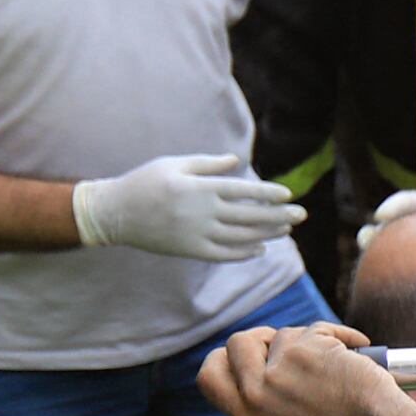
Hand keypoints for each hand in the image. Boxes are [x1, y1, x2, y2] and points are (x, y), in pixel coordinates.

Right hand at [72, 151, 302, 260]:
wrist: (113, 213)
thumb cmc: (144, 182)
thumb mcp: (173, 164)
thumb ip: (207, 164)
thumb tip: (237, 161)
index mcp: (199, 187)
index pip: (243, 191)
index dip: (267, 193)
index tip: (287, 194)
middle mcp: (201, 212)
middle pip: (249, 215)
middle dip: (279, 215)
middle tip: (301, 214)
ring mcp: (196, 233)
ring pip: (241, 237)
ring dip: (267, 234)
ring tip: (286, 229)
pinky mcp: (190, 250)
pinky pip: (224, 254)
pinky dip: (245, 253)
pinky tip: (260, 248)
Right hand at [197, 323, 406, 415]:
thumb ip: (261, 395)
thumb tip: (253, 359)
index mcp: (248, 415)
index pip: (208, 376)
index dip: (222, 358)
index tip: (246, 353)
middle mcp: (256, 393)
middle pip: (237, 342)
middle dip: (263, 336)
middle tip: (288, 346)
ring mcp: (279, 370)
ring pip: (284, 334)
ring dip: (309, 341)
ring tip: (334, 365)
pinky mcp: (305, 350)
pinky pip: (316, 327)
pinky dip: (340, 334)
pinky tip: (356, 347)